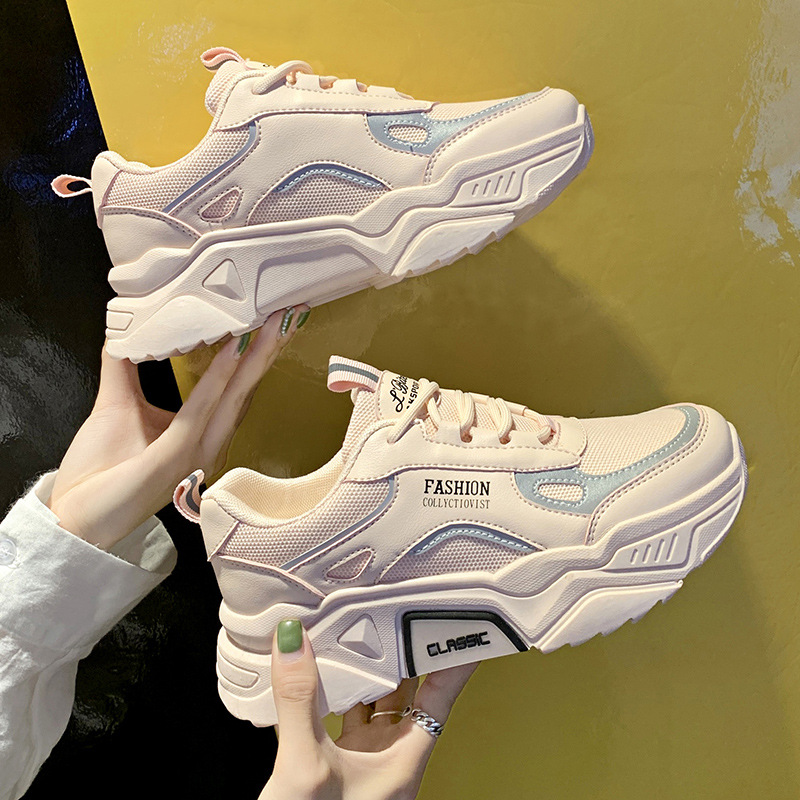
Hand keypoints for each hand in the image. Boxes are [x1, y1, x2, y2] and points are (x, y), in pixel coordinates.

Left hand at [48, 306, 307, 548]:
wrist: (73, 520)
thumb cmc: (99, 474)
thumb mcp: (116, 406)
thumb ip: (125, 366)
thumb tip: (129, 328)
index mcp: (199, 435)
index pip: (234, 389)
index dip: (254, 355)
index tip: (270, 321)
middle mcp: (206, 445)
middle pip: (245, 391)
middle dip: (268, 351)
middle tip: (287, 313)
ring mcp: (194, 454)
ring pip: (233, 399)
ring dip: (254, 359)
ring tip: (268, 326)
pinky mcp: (173, 459)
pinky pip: (200, 412)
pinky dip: (218, 380)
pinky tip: (230, 351)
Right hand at [261, 620, 476, 799]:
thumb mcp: (306, 767)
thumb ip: (299, 699)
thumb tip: (294, 641)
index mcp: (403, 762)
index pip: (442, 696)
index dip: (457, 659)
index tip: (472, 623)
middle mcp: (388, 758)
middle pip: (410, 692)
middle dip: (407, 650)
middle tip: (407, 604)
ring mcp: (361, 762)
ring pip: (376, 702)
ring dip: (371, 667)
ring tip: (367, 623)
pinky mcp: (334, 765)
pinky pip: (343, 715)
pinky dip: (337, 689)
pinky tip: (324, 667)